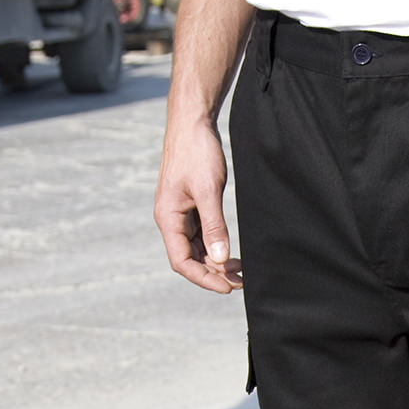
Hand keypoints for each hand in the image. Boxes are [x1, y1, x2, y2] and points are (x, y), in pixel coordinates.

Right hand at [154, 118, 242, 292]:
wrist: (193, 122)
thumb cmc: (196, 151)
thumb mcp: (208, 190)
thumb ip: (214, 225)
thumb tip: (220, 257)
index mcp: (167, 218)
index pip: (182, 262)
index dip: (204, 278)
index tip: (227, 287)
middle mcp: (171, 220)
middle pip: (190, 259)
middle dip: (214, 273)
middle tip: (241, 281)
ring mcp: (181, 214)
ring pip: (197, 249)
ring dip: (216, 262)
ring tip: (241, 270)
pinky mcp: (191, 207)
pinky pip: (202, 235)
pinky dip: (216, 247)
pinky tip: (232, 253)